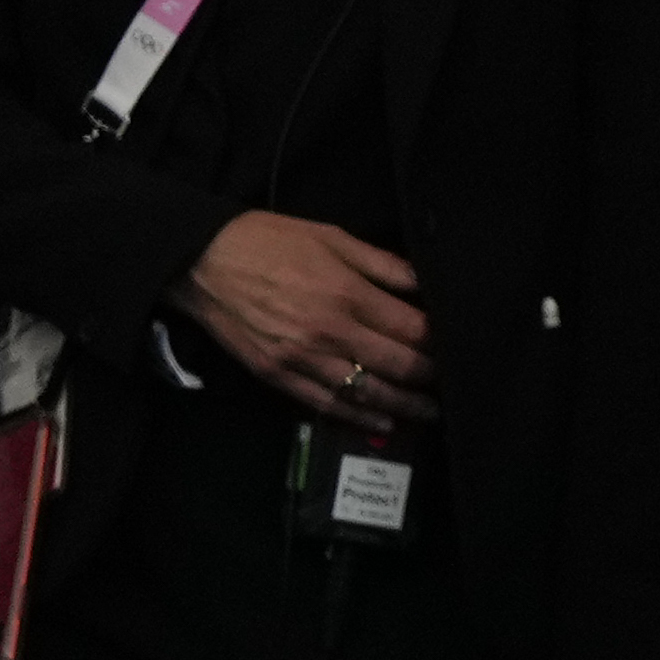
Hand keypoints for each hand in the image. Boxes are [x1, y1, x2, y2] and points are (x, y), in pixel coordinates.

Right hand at [172, 210, 437, 425]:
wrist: (202, 261)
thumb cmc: (270, 241)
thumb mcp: (335, 238)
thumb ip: (384, 264)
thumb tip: (424, 282)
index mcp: (348, 294)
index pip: (412, 329)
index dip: (440, 341)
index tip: (457, 345)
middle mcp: (329, 332)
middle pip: (397, 366)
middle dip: (430, 377)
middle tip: (454, 382)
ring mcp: (301, 359)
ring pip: (365, 393)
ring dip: (403, 405)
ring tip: (429, 411)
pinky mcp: (276, 375)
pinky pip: (323, 404)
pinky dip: (356, 417)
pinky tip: (381, 421)